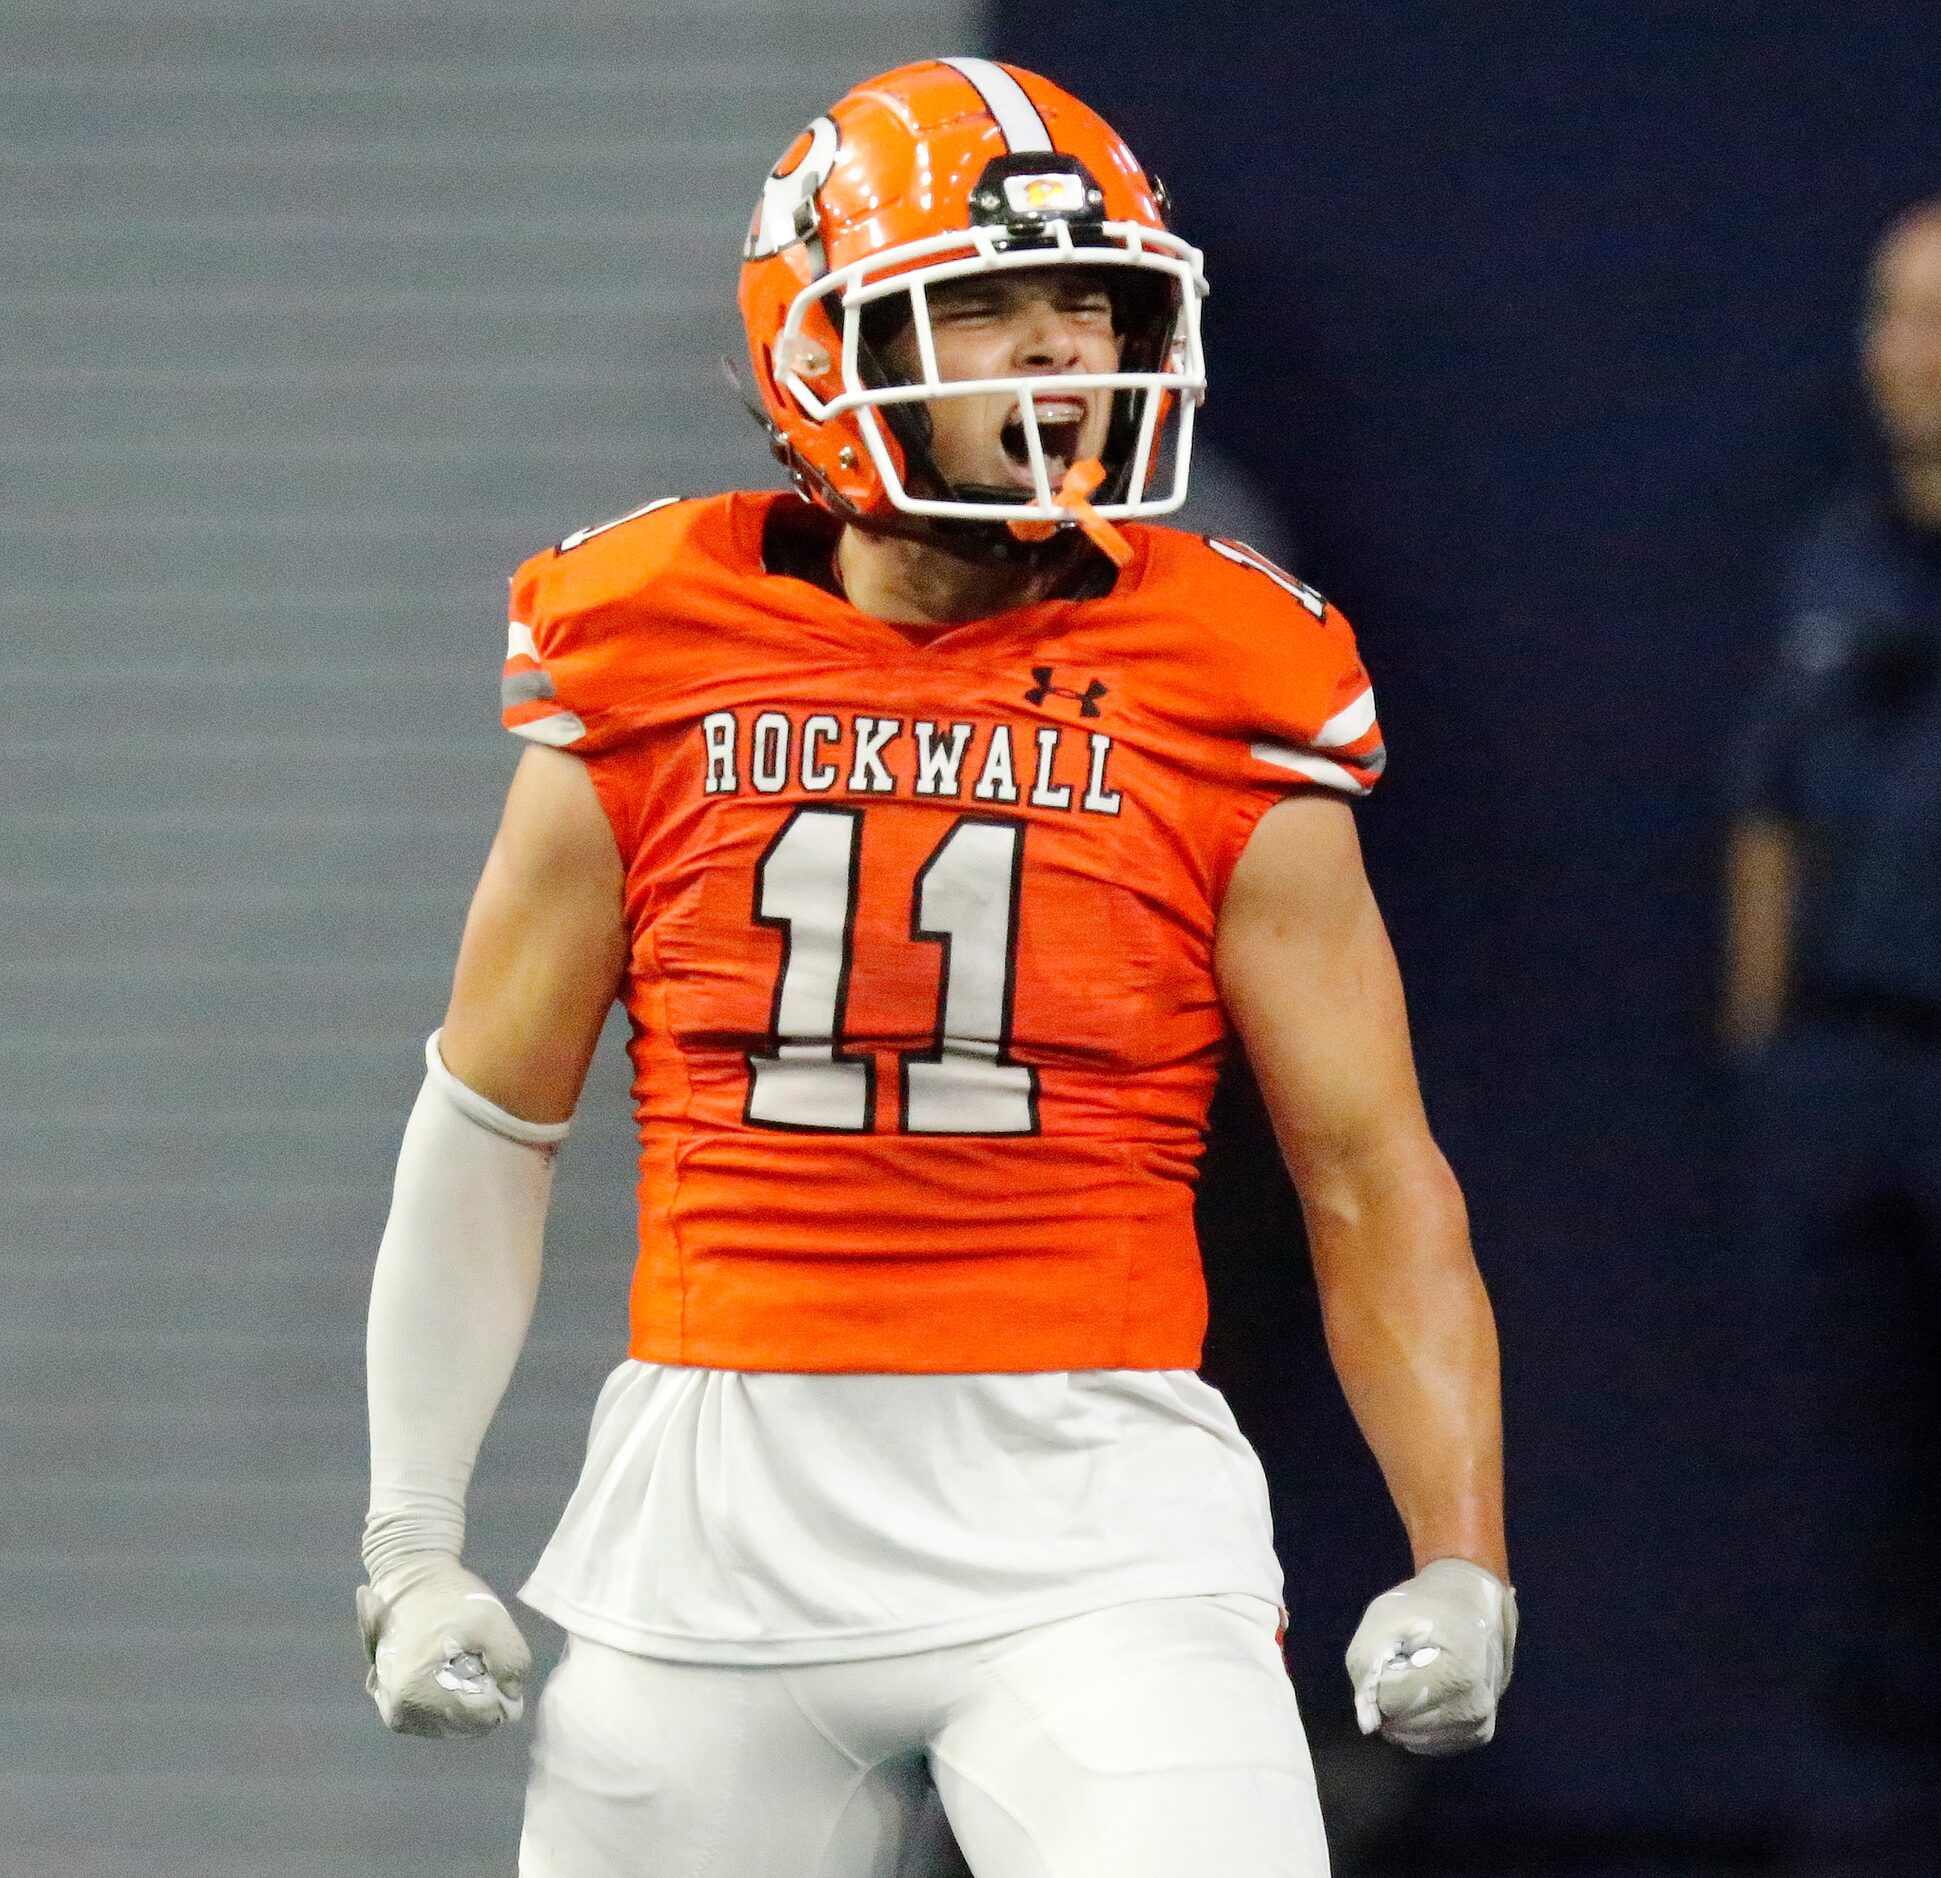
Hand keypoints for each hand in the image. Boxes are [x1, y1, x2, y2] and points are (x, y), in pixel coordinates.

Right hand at [356, 1556, 530, 1736]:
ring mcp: (394, 1714)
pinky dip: (454, 1700)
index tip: (489, 1657)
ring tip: (460, 1659)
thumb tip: (513, 1698)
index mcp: (413, 1694)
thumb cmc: (449, 1597)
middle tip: (475, 1656)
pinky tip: (450, 1670)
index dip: (499, 1691)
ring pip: (454, 1725)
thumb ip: (512, 1662)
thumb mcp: (491, 1620)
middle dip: (481, 1695)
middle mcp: (397, 1714)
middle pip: (465, 1725)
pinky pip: (441, 1719)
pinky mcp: (397, 1710)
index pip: (478, 1718)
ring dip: (467, 1698)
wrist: (410, 1582)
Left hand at [1344, 1557, 1515, 1754]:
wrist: (1472, 1606)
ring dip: (1403, 1713)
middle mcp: (1475, 1705)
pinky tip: (1425, 1695)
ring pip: (1415, 1739)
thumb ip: (1366, 1664)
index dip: (1381, 1677)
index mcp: (1458, 1672)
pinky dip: (1418, 1725)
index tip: (1396, 1653)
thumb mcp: (1384, 1616)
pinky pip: (1432, 1744)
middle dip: (1391, 1698)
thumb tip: (1368, 1723)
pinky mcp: (1480, 1733)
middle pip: (1403, 1724)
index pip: (1390, 1702)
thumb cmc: (1426, 1608)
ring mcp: (1480, 1722)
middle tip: (1406, 1664)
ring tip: (1418, 1676)